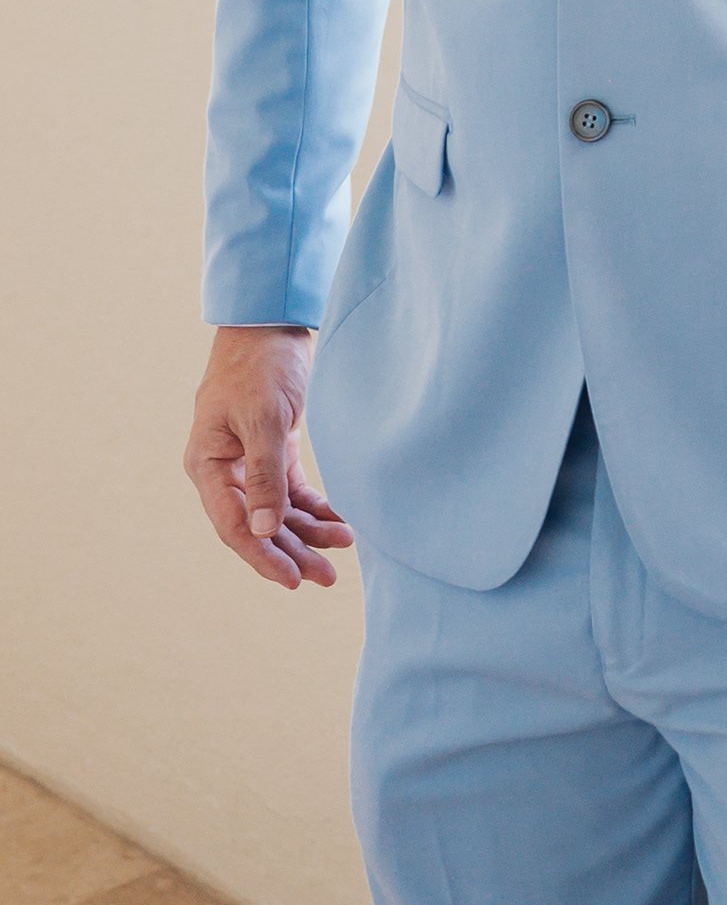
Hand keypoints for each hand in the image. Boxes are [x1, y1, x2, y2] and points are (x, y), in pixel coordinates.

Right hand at [184, 325, 353, 589]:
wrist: (273, 324)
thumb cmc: (259, 365)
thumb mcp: (263, 418)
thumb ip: (265, 475)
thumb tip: (263, 532)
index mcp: (207, 465)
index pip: (233, 525)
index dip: (261, 556)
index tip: (292, 580)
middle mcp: (224, 470)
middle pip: (258, 526)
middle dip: (292, 552)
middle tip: (328, 577)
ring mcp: (249, 462)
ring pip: (277, 512)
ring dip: (307, 533)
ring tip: (342, 548)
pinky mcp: (274, 451)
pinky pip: (292, 492)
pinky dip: (314, 508)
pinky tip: (339, 520)